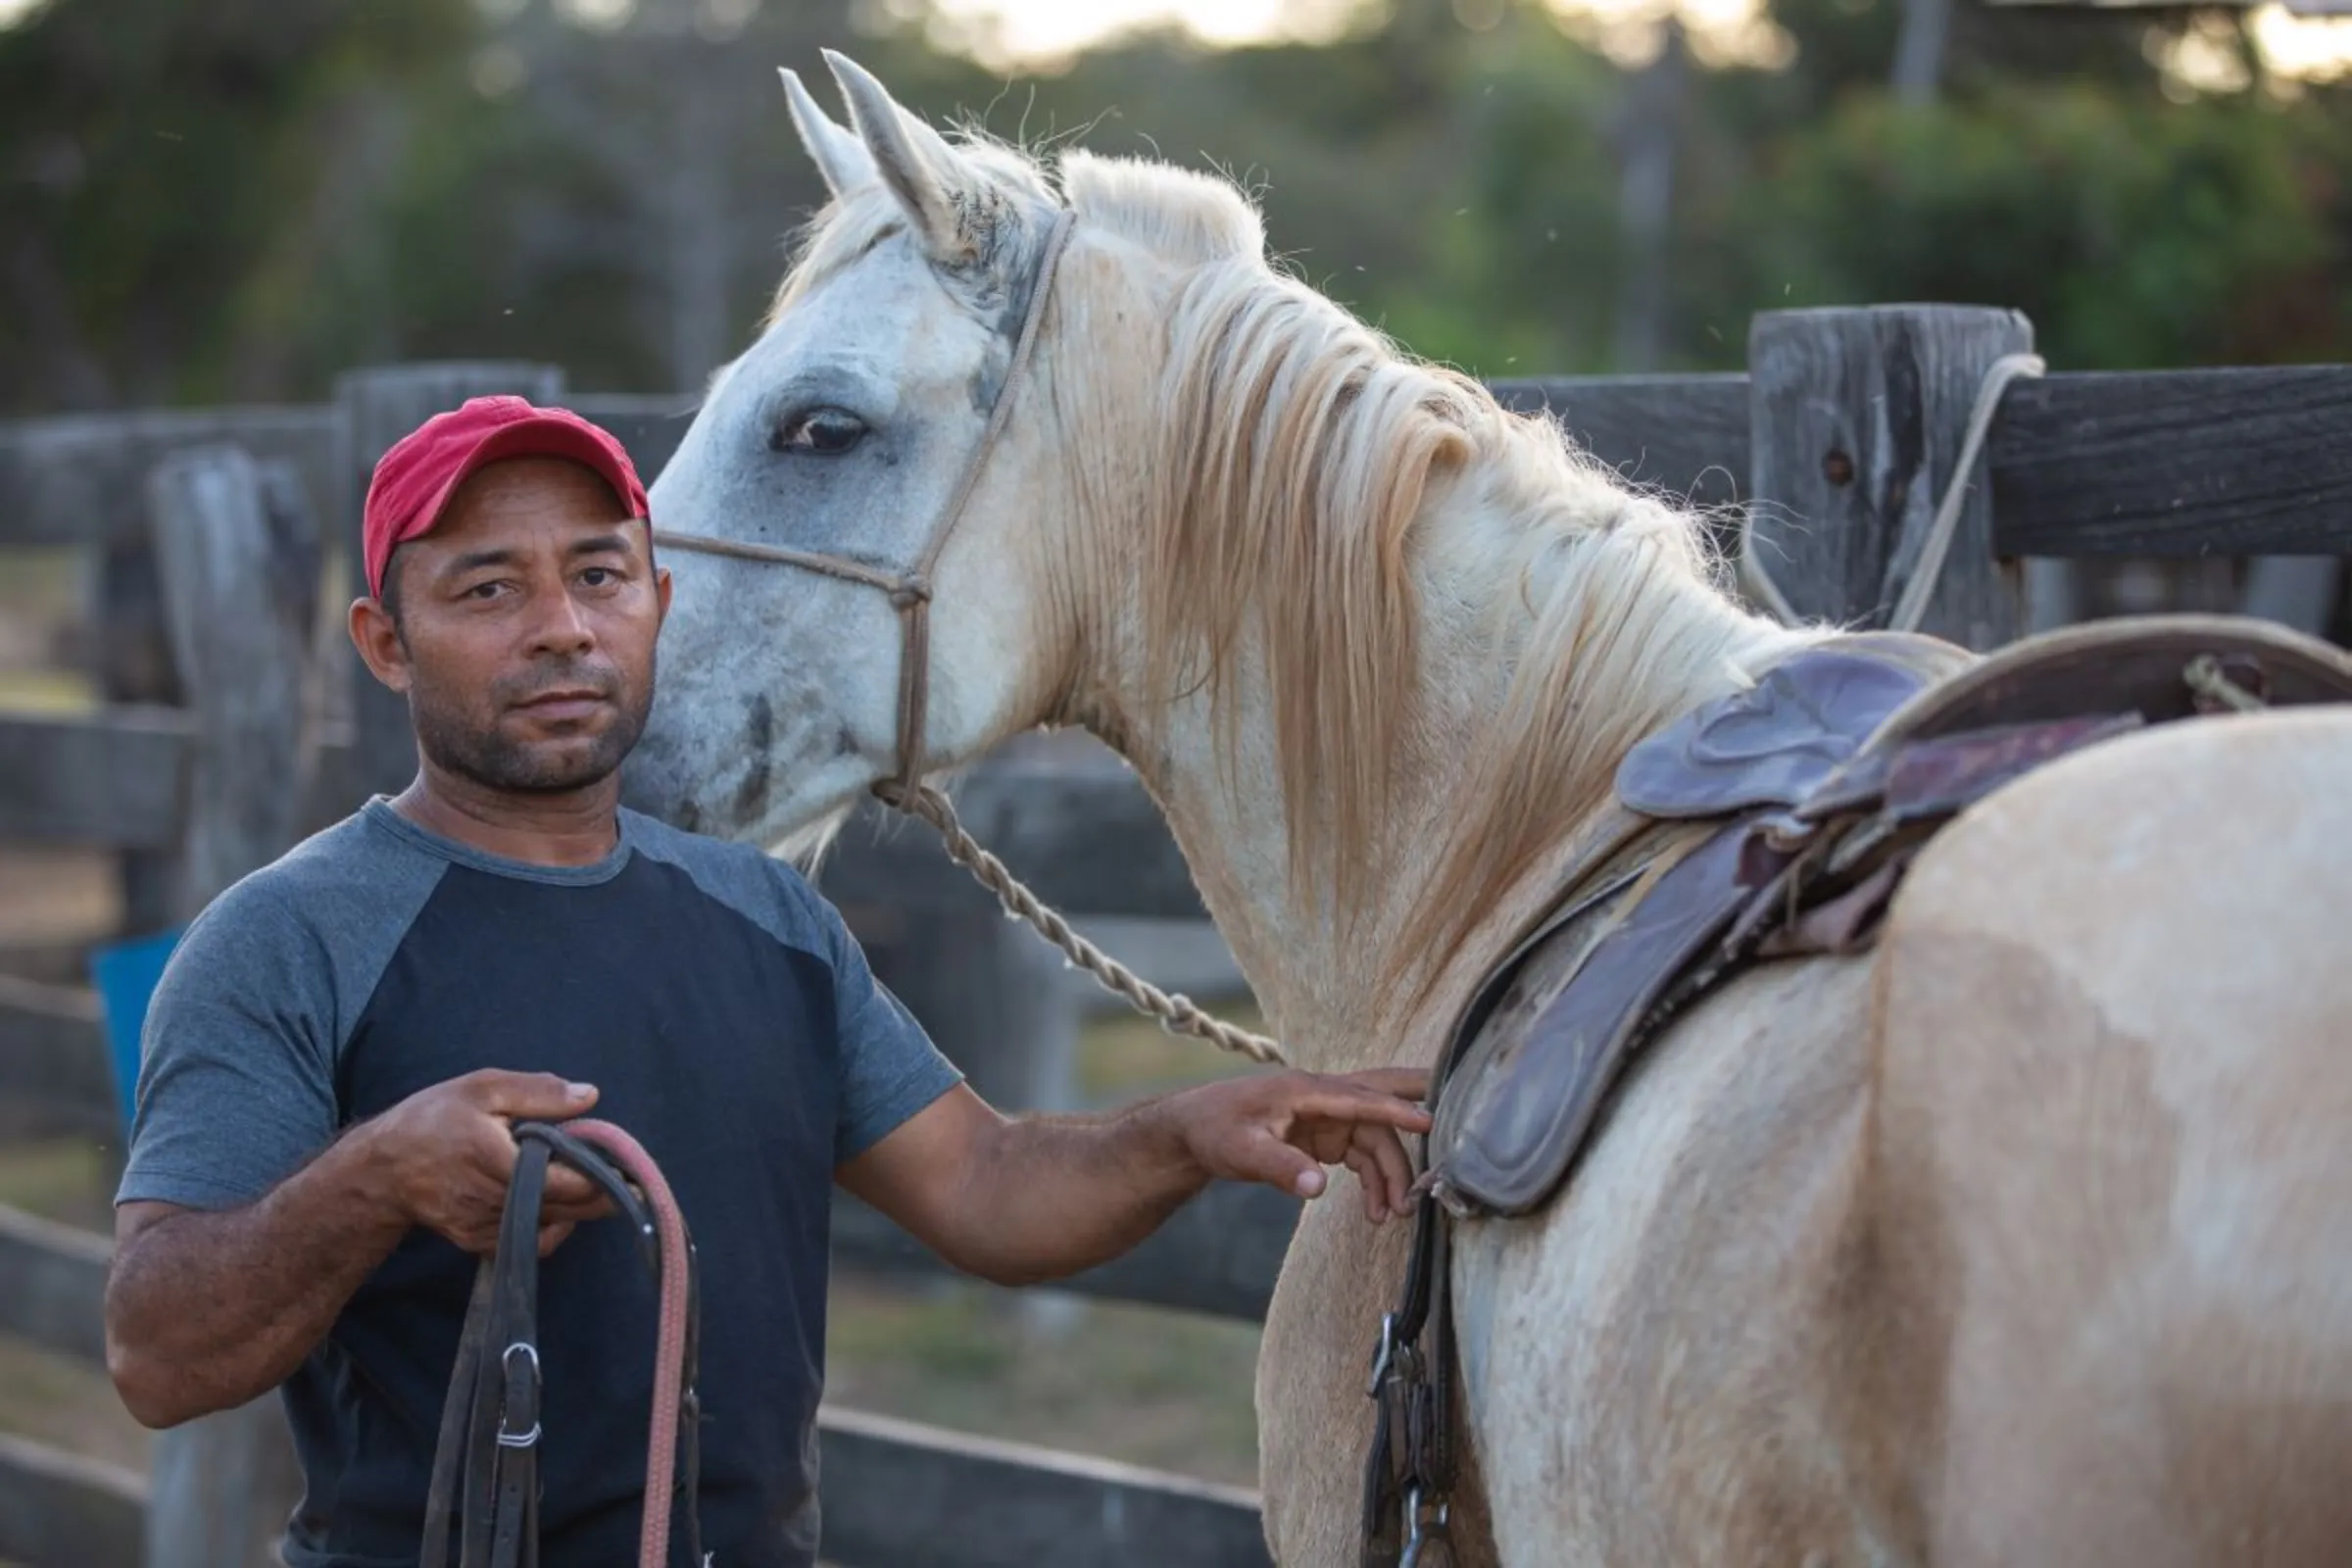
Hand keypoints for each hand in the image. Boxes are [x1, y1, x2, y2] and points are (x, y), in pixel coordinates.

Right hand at [363, 1069, 614, 1256]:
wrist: (381, 1170)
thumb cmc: (431, 1121)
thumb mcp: (482, 1088)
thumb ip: (539, 1092)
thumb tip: (590, 1096)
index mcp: (501, 1163)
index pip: (572, 1182)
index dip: (607, 1176)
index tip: (631, 1165)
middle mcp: (498, 1203)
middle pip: (571, 1209)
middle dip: (604, 1195)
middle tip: (630, 1179)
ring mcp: (488, 1228)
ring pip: (554, 1226)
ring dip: (579, 1209)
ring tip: (594, 1183)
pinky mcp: (479, 1243)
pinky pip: (532, 1242)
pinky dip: (552, 1226)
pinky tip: (557, 1204)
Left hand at [1166, 1068, 1431, 1222]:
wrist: (1193, 1131)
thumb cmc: (1214, 1131)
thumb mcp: (1242, 1152)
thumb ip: (1281, 1168)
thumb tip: (1318, 1188)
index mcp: (1306, 1090)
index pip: (1361, 1098)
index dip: (1396, 1110)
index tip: (1430, 1121)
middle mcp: (1323, 1097)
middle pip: (1381, 1094)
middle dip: (1417, 1102)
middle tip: (1455, 1114)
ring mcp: (1326, 1115)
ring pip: (1375, 1138)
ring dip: (1389, 1173)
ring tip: (1395, 1215)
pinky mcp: (1325, 1134)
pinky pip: (1362, 1154)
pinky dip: (1373, 1181)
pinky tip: (1377, 1211)